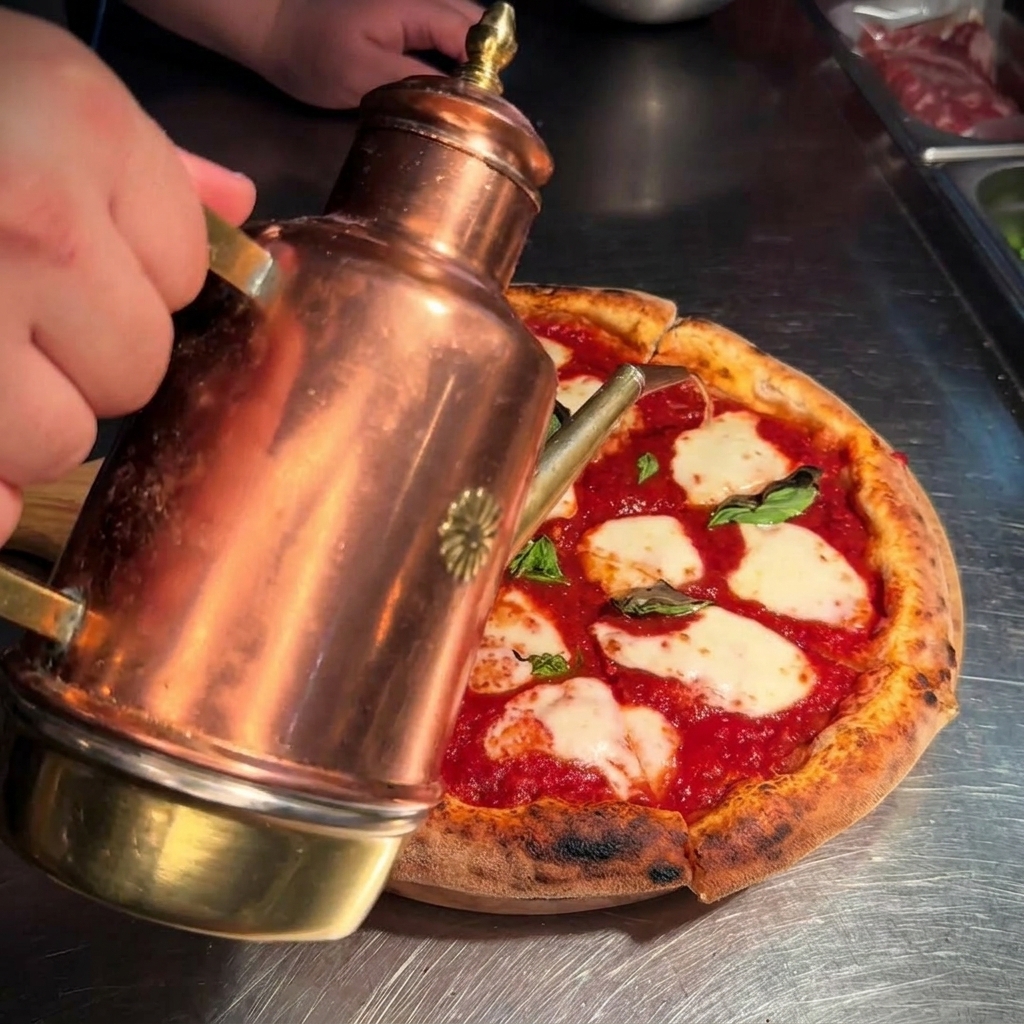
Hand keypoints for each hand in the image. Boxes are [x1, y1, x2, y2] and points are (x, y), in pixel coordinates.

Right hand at [0, 10, 255, 545]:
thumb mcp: (40, 80)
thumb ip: (146, 159)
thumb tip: (236, 206)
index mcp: (86, 135)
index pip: (184, 274)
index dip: (139, 276)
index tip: (85, 252)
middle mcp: (32, 229)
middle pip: (132, 372)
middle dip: (89, 357)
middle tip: (17, 309)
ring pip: (56, 441)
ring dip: (26, 417)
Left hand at [257, 0, 483, 108]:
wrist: (274, 32)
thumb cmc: (313, 55)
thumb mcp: (363, 77)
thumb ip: (415, 81)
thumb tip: (460, 94)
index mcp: (412, 6)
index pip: (468, 33)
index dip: (483, 69)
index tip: (483, 108)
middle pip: (471, 22)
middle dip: (480, 60)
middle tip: (473, 104)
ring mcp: (410, 3)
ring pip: (458, 25)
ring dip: (465, 57)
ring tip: (459, 95)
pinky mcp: (400, 14)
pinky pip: (439, 30)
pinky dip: (448, 53)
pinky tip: (440, 81)